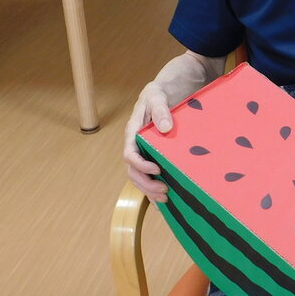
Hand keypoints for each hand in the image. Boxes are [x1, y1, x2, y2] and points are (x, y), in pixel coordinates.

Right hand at [122, 81, 172, 203]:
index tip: (156, 169)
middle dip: (146, 183)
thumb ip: (160, 110)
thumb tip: (164, 129)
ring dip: (149, 190)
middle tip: (164, 190)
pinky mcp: (151, 156)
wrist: (163, 94)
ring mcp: (142, 153)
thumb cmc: (158, 94)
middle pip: (133, 171)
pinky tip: (163, 201)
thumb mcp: (158, 97)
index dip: (140, 164)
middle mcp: (135, 146)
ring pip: (139, 177)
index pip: (129, 153)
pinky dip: (153, 189)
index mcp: (132, 132)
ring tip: (165, 199)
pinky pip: (148, 176)